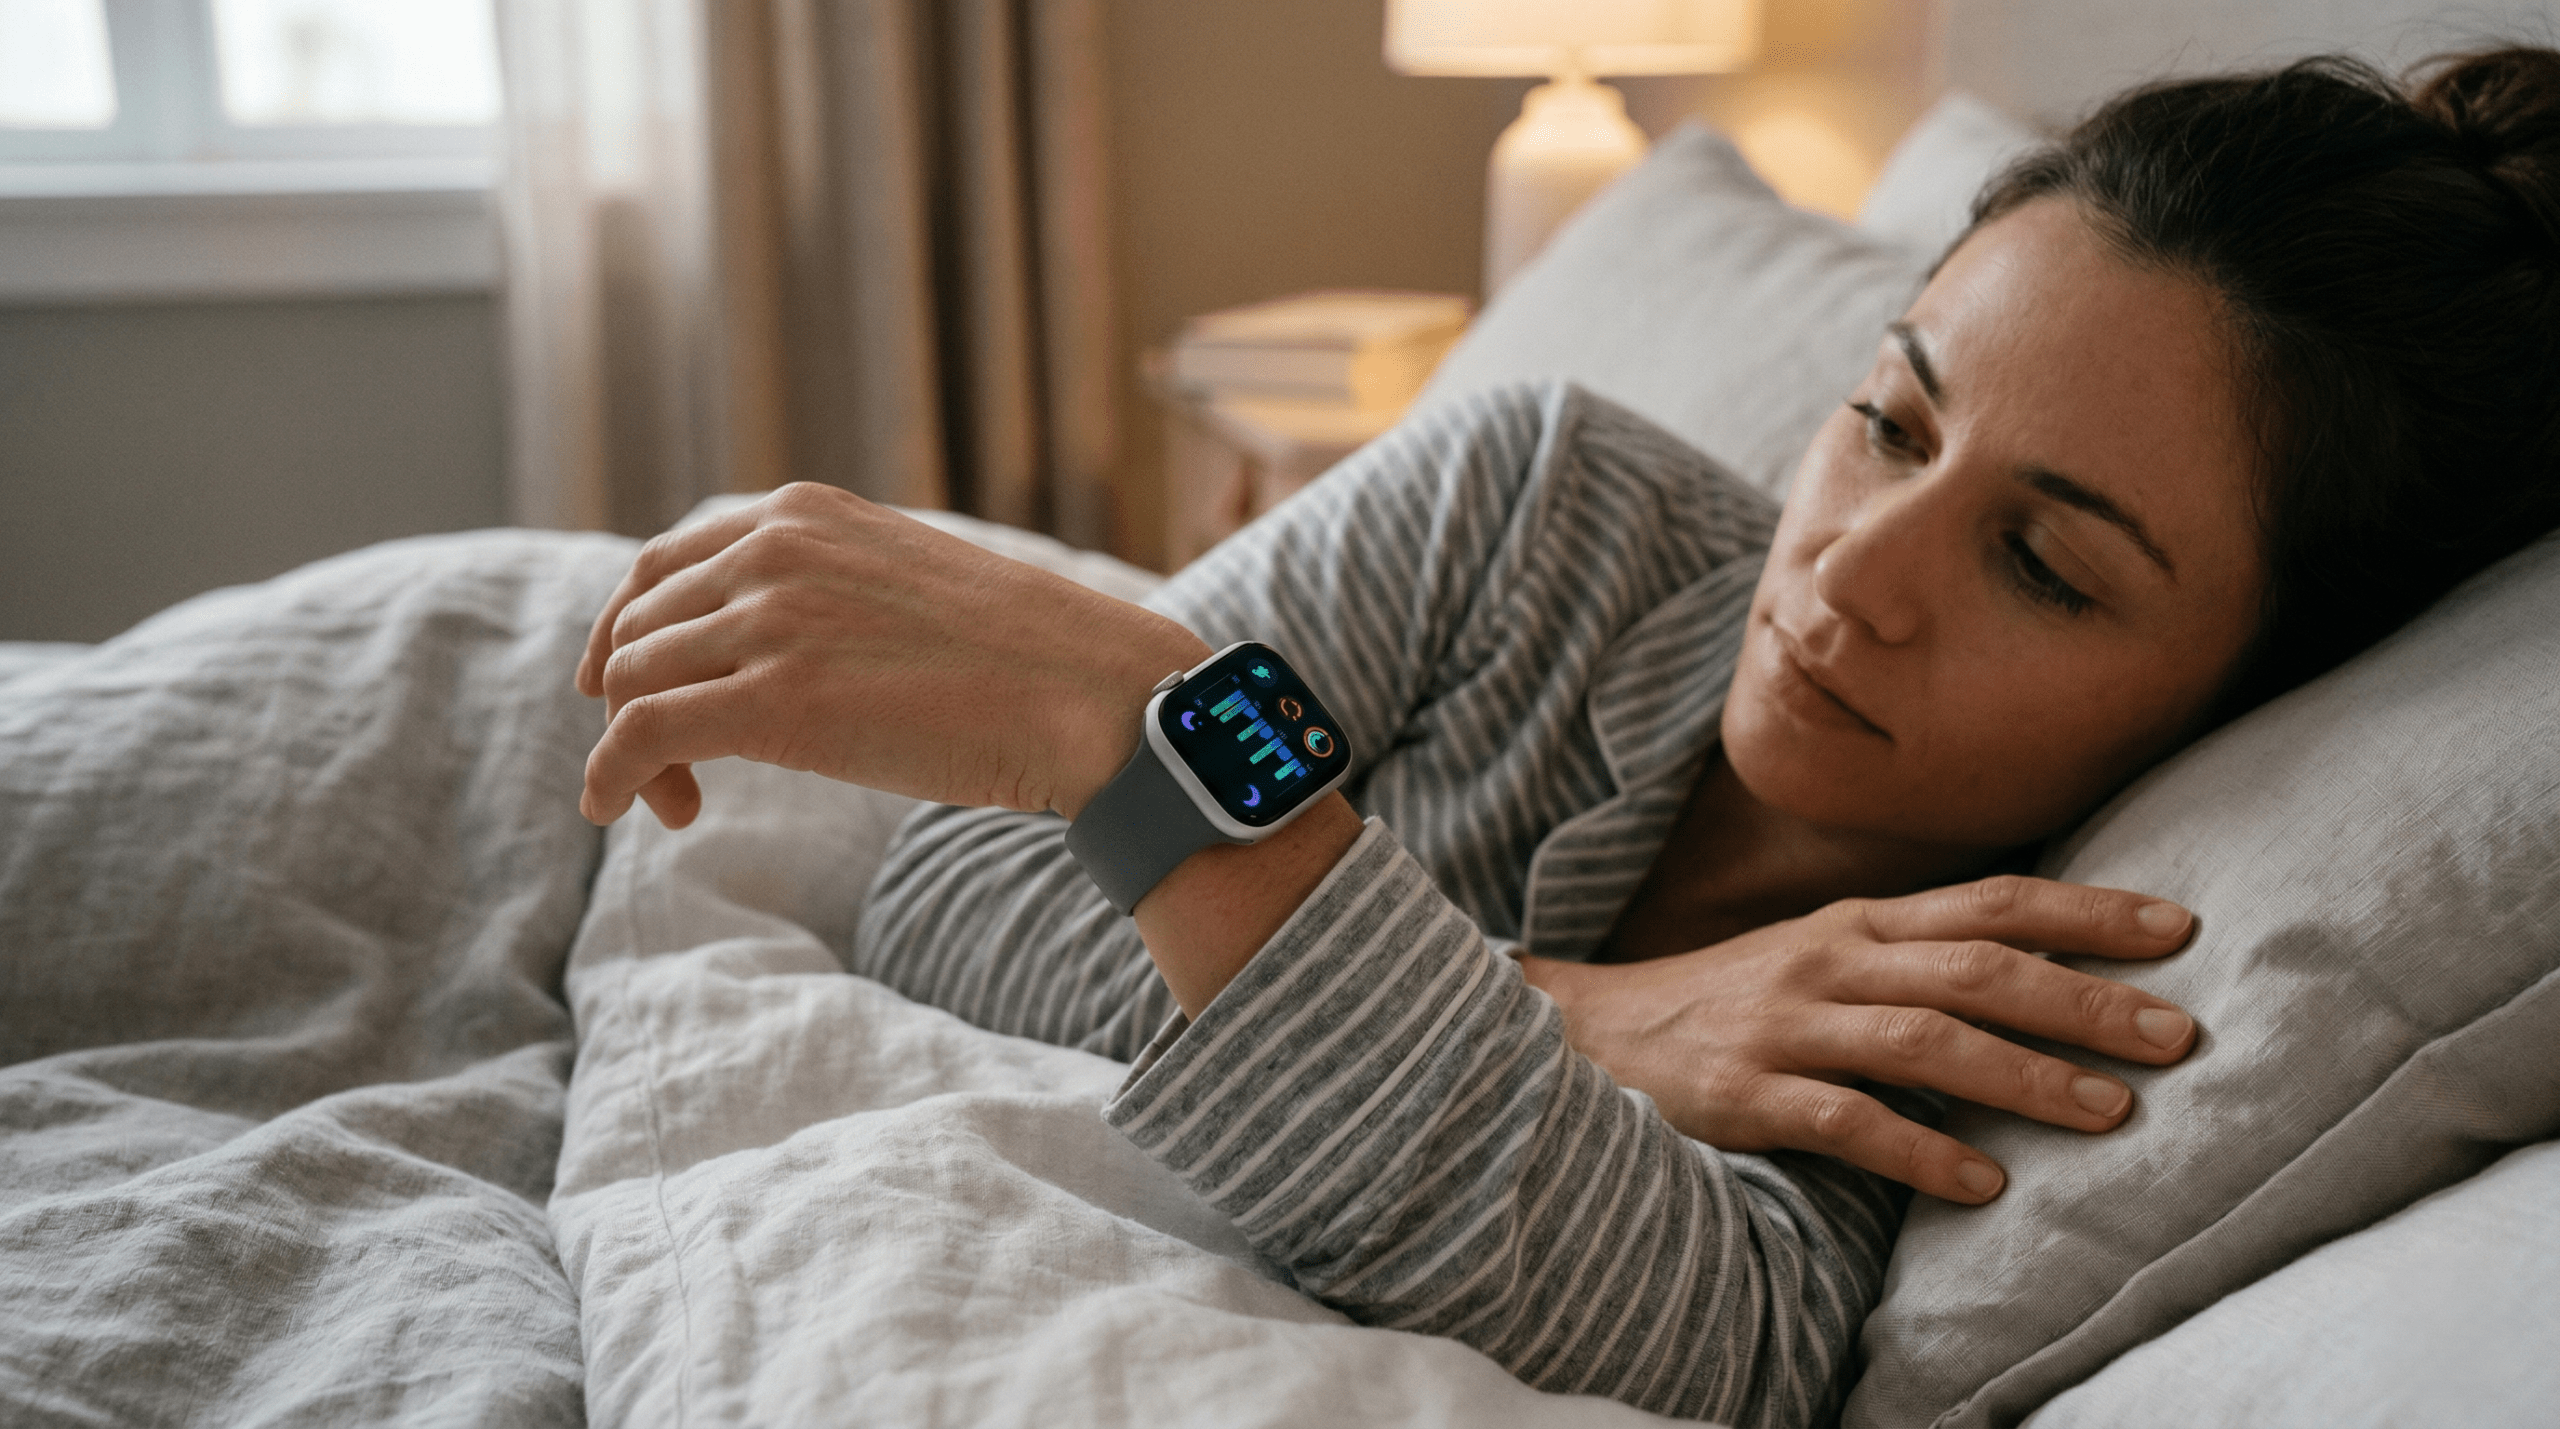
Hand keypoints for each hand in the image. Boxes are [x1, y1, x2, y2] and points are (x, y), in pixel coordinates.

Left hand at [575, 483, 1207, 826]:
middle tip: (678, 773)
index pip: (661, 564)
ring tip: (684, 803)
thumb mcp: (905, 582)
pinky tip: (612, 810)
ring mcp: (770, 622)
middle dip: (634, 701)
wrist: (1087, 691)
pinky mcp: (774, 702)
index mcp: (802, 516)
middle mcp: (773, 553)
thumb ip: (829, 591)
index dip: (629, 632)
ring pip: (632, 684)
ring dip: (633, 750)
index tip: (625, 685)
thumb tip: (778, 648)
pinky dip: (609, 775)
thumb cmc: (1022, 656)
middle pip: (639, 630)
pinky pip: (641, 735)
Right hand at [1520, 874, 2197, 1204]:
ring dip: (2022, 1075)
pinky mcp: (1746, 1092)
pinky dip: (1919, 1153)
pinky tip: (1981, 1183)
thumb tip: (2042, 973)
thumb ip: (1914, 957)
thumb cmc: (1728, 999)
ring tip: (2107, 1112)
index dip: (2086, 911)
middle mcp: (1830, 960)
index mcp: (1858, 923)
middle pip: (1976, 968)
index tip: (2177, 929)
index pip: (1991, 901)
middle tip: (2175, 1033)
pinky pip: (1845, 1122)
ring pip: (1923, 1041)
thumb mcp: (1820, 953)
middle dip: (2083, 999)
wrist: (1590, 1030)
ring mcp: (1787, 1024)